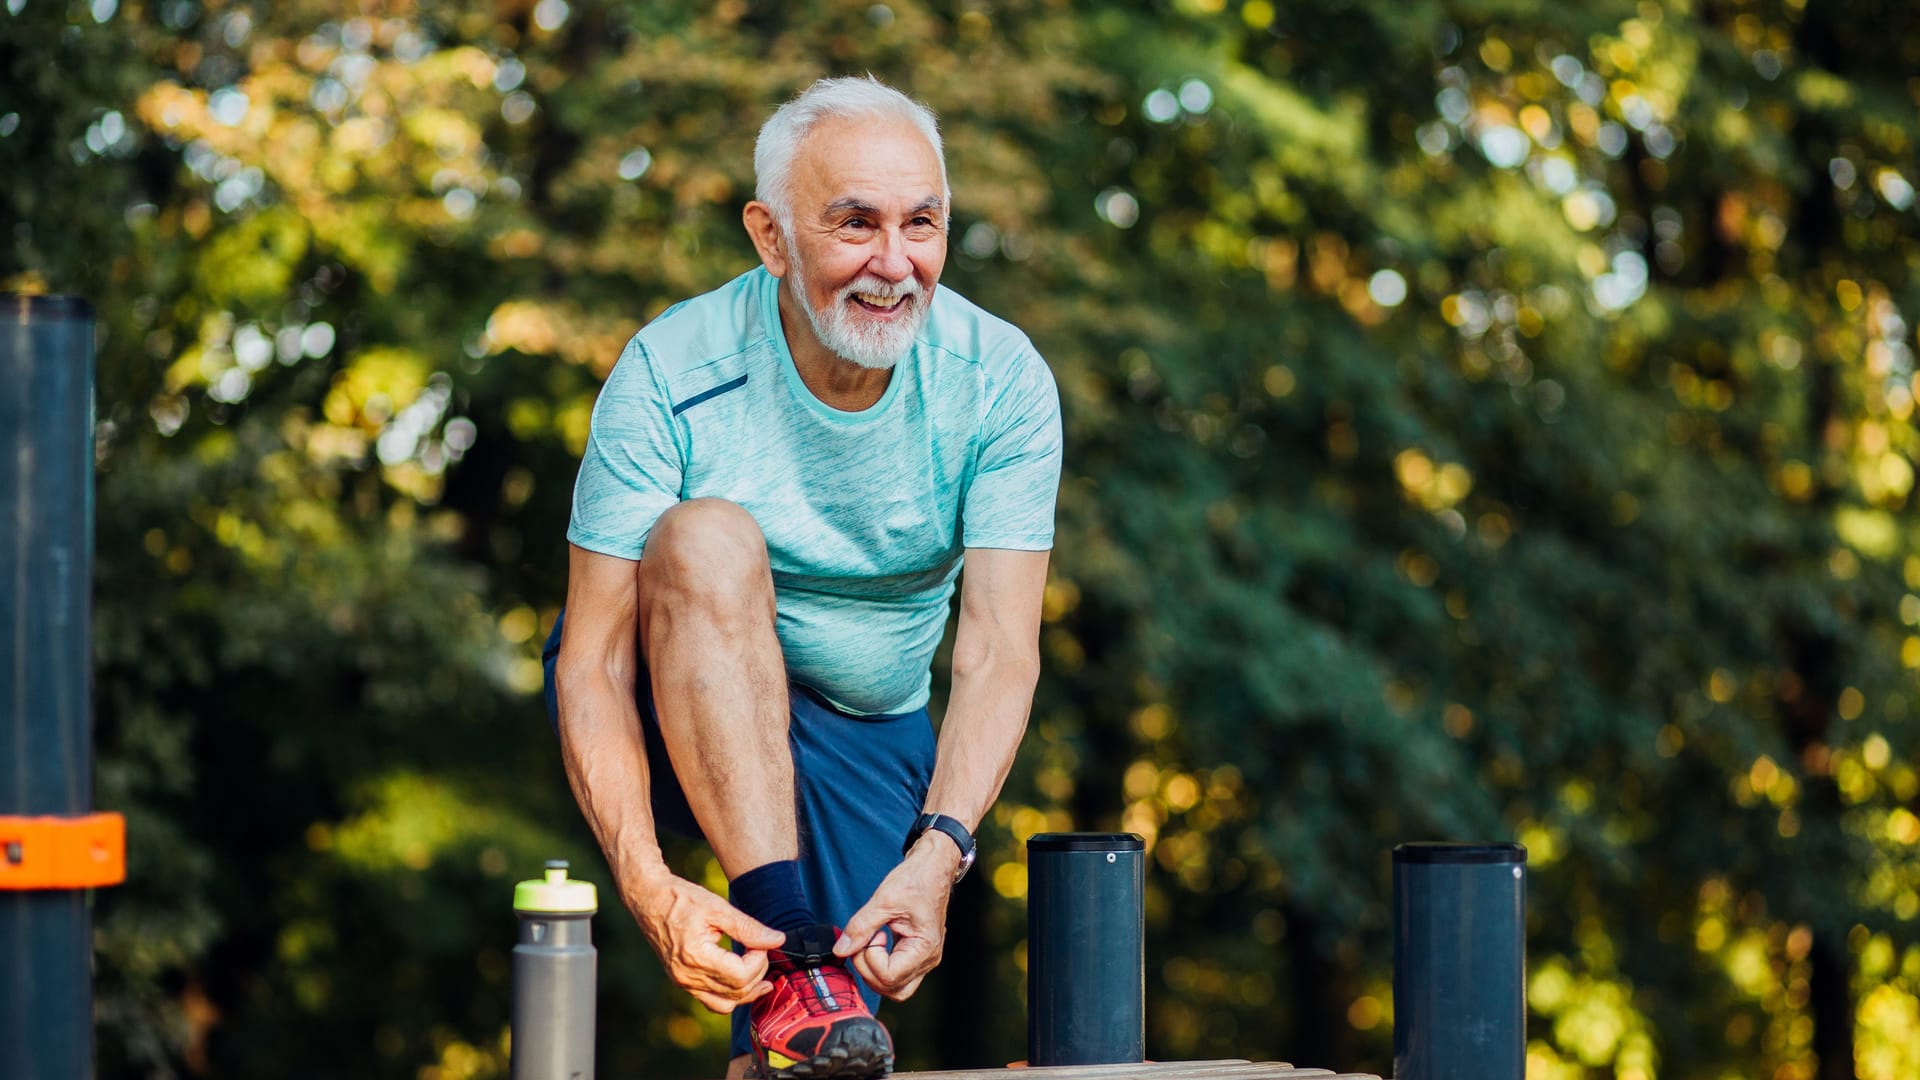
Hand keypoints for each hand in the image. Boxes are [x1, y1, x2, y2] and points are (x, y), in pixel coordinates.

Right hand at [628, 870, 785, 1013]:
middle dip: (757, 974)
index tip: (763, 943)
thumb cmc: (680, 899)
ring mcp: (682, 982)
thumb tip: (777, 940)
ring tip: (760, 971)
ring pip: (724, 1004)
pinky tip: (741, 978)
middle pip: (736, 992)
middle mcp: (687, 976)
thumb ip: (749, 928)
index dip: (760, 961)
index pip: (741, 976)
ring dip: (747, 991)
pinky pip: (711, 1000)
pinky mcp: (681, 981)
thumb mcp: (718, 908)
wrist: (648, 899)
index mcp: (696, 956)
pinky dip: (730, 994)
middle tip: (761, 949)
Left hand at [832, 839, 955, 1000]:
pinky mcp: (917, 954)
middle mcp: (928, 959)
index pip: (888, 976)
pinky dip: (880, 964)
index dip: (869, 959)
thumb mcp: (884, 900)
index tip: (870, 935)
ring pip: (895, 987)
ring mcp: (924, 959)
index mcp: (924, 948)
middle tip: (865, 942)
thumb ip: (860, 927)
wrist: (933, 867)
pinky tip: (878, 941)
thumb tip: (840, 950)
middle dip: (869, 970)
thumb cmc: (916, 879)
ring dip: (874, 970)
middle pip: (892, 989)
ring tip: (872, 941)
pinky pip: (897, 973)